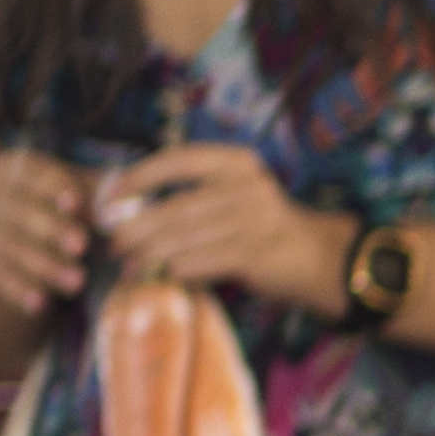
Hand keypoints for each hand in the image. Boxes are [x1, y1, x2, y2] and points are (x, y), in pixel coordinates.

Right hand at [0, 148, 96, 314]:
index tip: (77, 202)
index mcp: (13, 169)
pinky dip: (19, 291)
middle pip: (17, 211)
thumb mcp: (84, 192)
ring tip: (77, 282)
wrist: (29, 237)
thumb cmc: (69, 208)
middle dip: (50, 228)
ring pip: (10, 248)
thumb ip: (102, 193)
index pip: (29, 173)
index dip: (53, 187)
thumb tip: (123, 200)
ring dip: (44, 266)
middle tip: (81, 246)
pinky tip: (40, 303)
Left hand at [94, 144, 344, 310]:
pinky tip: (161, 274)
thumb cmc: (267, 227)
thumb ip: (196, 196)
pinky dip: (176, 269)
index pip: (176, 160)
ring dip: (150, 253)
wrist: (322, 259)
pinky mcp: (255, 254)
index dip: (138, 177)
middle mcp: (245, 186)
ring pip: (183, 236)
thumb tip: (135, 209)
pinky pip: (201, 261)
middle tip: (114, 241)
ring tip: (129, 263)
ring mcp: (252, 220)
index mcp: (236, 163)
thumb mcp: (236, 196)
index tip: (112, 195)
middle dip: (137, 226)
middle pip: (175, 206)